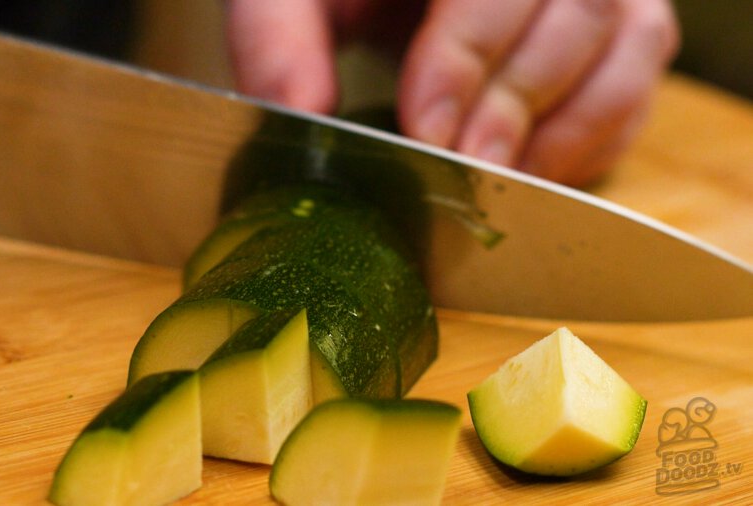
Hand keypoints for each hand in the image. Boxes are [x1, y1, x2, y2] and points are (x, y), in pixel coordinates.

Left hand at [224, 0, 679, 186]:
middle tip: (465, 175)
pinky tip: (531, 170)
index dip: (467, 57)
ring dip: (563, 132)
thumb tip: (301, 111)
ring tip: (497, 182)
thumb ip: (279, 40)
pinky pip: (637, 87)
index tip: (427, 132)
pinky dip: (591, 141)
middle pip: (577, 14)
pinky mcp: (624, 24)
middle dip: (514, 107)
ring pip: (627, 51)